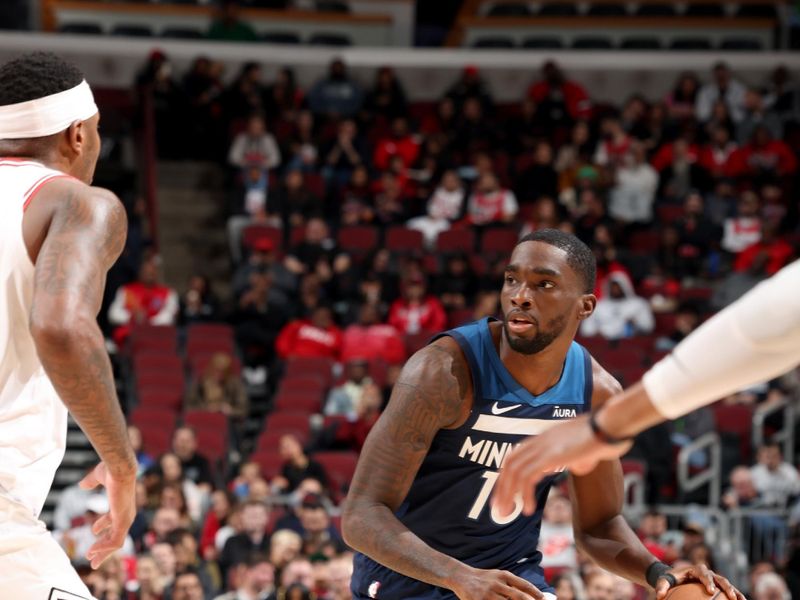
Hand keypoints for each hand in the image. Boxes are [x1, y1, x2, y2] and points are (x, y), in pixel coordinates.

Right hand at [79, 462, 135, 568]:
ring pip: (115, 542)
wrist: (119, 467)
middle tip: (91, 558)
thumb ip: (90, 481)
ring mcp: (126, 518)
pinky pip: (115, 541)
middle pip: (115, 536)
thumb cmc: (111, 469)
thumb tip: (82, 485)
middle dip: (103, 548)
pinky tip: (93, 550)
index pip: (114, 521)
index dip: (102, 527)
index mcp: (121, 505)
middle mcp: (126, 513)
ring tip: (89, 557)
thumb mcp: (98, 476)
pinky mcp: (123, 521)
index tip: (93, 532)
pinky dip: (104, 548)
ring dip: (102, 552)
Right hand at [451, 566, 543, 599]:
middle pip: (518, 596)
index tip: (544, 599)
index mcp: (504, 575)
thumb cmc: (484, 578)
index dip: (535, 593)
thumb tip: (530, 595)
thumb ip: (512, 584)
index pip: (524, 585)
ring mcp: (488, 594)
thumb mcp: (498, 576)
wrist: (462, 577)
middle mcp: (497, 583)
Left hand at [493, 415, 630, 515]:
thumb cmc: (604, 436)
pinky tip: (529, 508)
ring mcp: (544, 447)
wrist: (611, 424)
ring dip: (509, 494)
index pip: (514, 456)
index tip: (502, 493)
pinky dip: (525, 494)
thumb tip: (578, 465)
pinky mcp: (552, 456)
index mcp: (544, 438)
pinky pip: (529, 477)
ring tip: (509, 513)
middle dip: (501, 488)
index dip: (505, 475)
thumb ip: (576, 457)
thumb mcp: (584, 448)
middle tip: (499, 508)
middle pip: (510, 464)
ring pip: (515, 471)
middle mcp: (539, 441)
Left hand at [656, 564, 745, 599]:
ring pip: (728, 584)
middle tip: (732, 597)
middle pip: (720, 578)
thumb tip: (659, 596)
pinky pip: (729, 591)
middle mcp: (708, 573)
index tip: (710, 590)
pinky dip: (736, 596)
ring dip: (736, 592)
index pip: (704, 574)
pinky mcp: (718, 586)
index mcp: (696, 569)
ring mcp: (715, 579)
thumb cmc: (671, 579)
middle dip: (727, 587)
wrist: (677, 577)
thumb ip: (661, 586)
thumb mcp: (664, 580)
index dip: (708, 581)